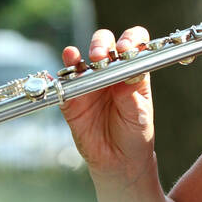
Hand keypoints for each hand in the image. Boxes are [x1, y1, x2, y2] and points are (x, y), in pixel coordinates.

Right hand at [59, 26, 155, 182]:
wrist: (118, 161)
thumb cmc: (135, 133)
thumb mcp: (139, 115)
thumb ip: (131, 95)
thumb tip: (126, 75)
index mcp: (132, 71)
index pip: (133, 43)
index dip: (130, 40)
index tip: (126, 49)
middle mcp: (110, 72)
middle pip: (104, 44)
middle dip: (101, 44)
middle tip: (101, 56)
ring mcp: (89, 83)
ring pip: (82, 59)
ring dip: (80, 55)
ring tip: (83, 60)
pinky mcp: (72, 99)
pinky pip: (64, 84)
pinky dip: (63, 75)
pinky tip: (65, 69)